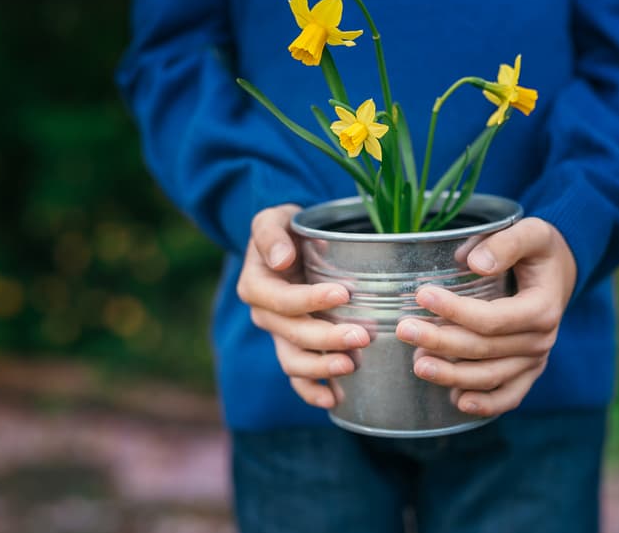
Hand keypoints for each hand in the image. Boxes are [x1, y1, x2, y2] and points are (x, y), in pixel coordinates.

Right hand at [236, 204, 369, 408]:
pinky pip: (297, 378)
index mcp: (255, 285)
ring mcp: (278, 335)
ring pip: (293, 361)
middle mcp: (263, 315)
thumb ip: (271, 234)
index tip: (344, 294)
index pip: (282, 299)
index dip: (311, 300)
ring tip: (351, 365)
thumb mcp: (273, 219)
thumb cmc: (285, 228)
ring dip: (321, 368)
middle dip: (327, 338)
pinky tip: (333, 399)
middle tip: (363, 336)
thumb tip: (281, 260)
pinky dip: (312, 392)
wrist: (289, 245)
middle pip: (292, 334)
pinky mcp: (293, 347)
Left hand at [395, 217, 576, 416]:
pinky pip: (509, 396)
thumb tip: (475, 262)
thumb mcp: (531, 233)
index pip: (493, 319)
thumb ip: (506, 243)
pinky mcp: (527, 372)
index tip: (422, 295)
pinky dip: (484, 404)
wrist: (559, 273)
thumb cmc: (539, 251)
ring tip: (417, 364)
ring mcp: (534, 361)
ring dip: (452, 375)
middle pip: (484, 349)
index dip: (456, 311)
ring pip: (490, 377)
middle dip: (441, 341)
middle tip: (404, 329)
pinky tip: (456, 401)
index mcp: (542, 308)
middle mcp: (540, 340)